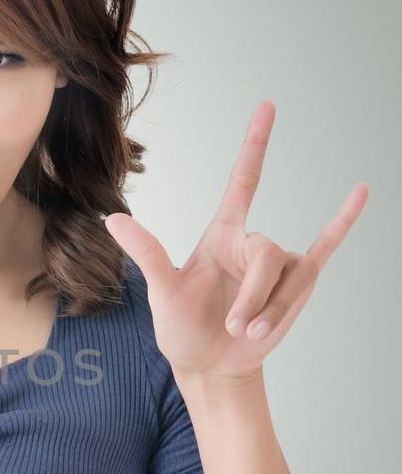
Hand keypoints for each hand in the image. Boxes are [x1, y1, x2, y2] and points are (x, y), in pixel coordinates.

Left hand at [101, 100, 367, 382]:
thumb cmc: (183, 330)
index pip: (243, 182)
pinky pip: (325, 248)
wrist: (210, 367)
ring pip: (289, 276)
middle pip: (267, 253)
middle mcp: (251, 244)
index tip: (267, 107)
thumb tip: (114, 220)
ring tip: (249, 333)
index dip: (255, 145)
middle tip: (236, 326)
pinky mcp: (297, 284)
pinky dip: (343, 222)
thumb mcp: (162, 293)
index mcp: (221, 235)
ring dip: (271, 310)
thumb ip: (148, 253)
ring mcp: (278, 264)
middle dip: (254, 296)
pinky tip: (360, 193)